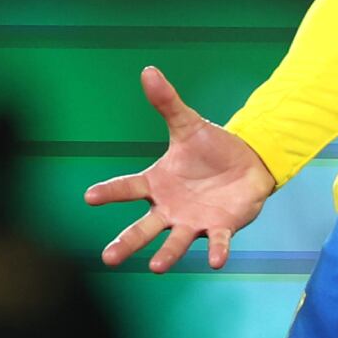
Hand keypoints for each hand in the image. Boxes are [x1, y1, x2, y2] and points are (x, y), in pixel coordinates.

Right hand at [85, 66, 274, 272]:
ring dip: (166, 255)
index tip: (90, 196)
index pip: (128, 188)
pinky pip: (216, 242)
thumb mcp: (188, 124)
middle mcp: (170, 208)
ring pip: (175, 241)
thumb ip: (167, 102)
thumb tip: (148, 70)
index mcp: (157, 183)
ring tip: (155, 267)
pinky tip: (214, 262)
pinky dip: (215, 251)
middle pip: (143, 228)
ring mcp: (193, 221)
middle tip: (108, 258)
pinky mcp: (220, 227)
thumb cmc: (211, 148)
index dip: (110, 192)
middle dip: (127, 242)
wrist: (247, 162)